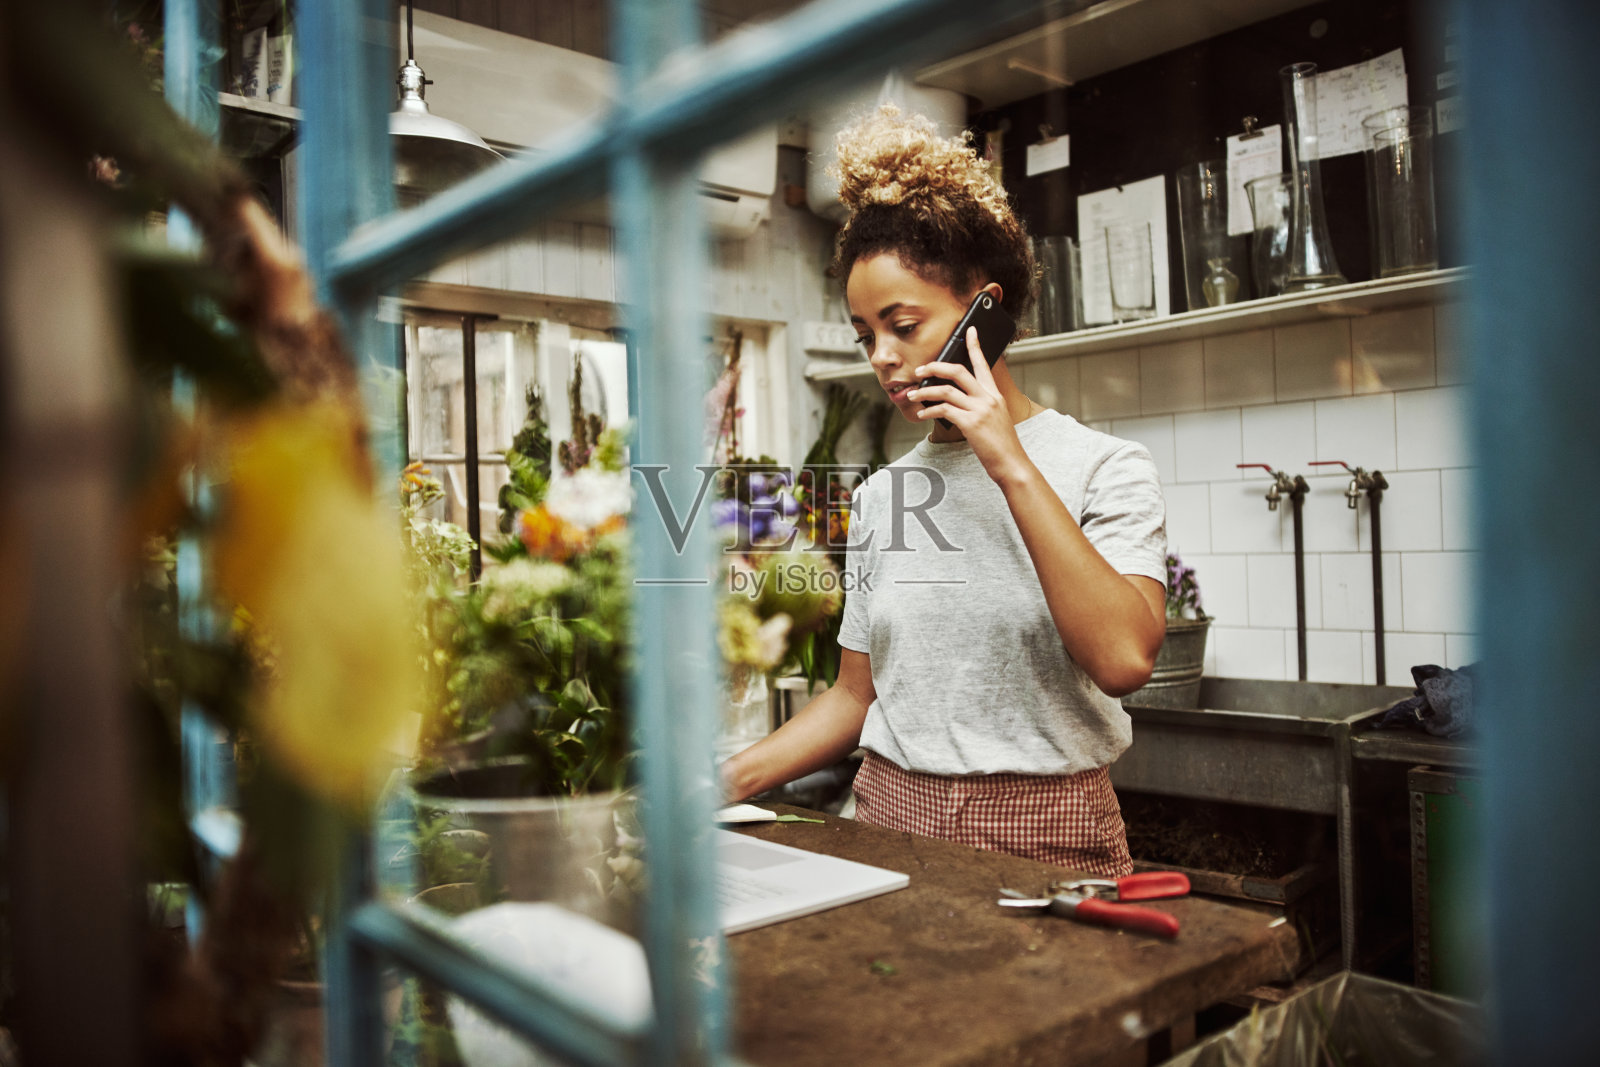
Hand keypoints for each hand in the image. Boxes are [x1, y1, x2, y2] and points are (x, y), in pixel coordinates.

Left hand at [908, 327, 1027, 480]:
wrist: (1012, 463)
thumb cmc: (1001, 444)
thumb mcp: (995, 418)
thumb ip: (979, 406)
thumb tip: (954, 401)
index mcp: (994, 395)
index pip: (983, 364)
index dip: (975, 345)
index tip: (970, 330)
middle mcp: (988, 398)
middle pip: (958, 371)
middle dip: (935, 367)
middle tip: (920, 370)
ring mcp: (980, 410)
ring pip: (945, 390)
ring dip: (925, 391)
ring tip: (913, 395)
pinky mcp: (971, 423)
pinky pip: (944, 410)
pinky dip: (929, 411)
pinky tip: (922, 415)